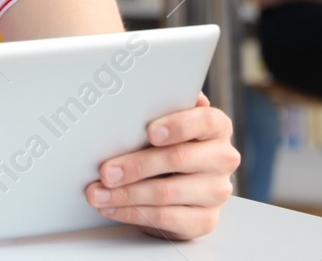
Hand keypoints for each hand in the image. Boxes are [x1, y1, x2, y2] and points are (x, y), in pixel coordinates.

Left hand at [86, 92, 237, 239]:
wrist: (185, 190)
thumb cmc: (172, 147)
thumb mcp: (170, 124)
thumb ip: (162, 109)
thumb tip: (135, 100)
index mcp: (217, 127)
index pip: (205, 121)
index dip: (178, 125)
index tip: (150, 132)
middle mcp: (222, 158)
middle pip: (178, 159)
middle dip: (136, 165)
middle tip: (106, 171)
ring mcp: (216, 192)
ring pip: (166, 193)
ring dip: (126, 194)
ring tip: (99, 193)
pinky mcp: (205, 221)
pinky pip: (165, 218)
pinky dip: (132, 213)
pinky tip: (113, 207)